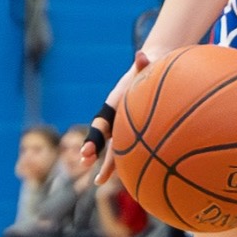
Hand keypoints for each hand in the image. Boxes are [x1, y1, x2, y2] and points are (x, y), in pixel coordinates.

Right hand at [83, 51, 150, 183]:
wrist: (152, 67)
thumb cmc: (149, 68)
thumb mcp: (148, 65)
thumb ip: (144, 64)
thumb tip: (142, 55)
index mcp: (114, 103)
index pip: (101, 123)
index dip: (94, 136)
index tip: (88, 151)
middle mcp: (115, 116)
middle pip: (103, 137)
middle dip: (93, 150)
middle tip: (84, 162)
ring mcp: (123, 125)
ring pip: (114, 147)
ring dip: (107, 163)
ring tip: (99, 181)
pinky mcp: (134, 130)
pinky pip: (130, 148)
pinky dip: (128, 162)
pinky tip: (132, 177)